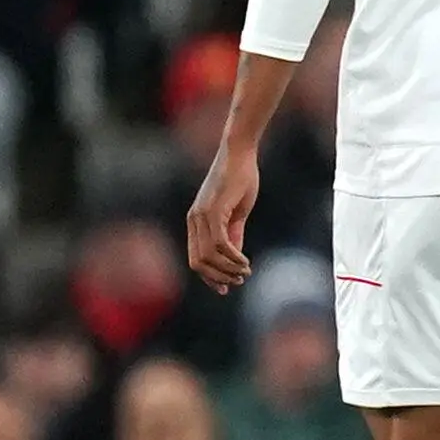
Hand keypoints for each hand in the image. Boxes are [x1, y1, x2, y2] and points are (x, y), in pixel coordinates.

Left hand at [186, 142, 261, 293]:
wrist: (240, 152)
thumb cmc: (240, 178)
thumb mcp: (236, 212)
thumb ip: (233, 234)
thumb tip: (234, 257)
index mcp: (196, 221)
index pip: (196, 258)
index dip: (210, 277)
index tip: (228, 287)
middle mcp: (194, 220)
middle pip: (198, 263)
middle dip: (219, 277)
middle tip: (240, 279)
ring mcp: (202, 215)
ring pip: (209, 256)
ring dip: (228, 269)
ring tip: (245, 271)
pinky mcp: (213, 210)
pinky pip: (219, 244)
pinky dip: (232, 257)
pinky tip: (244, 261)